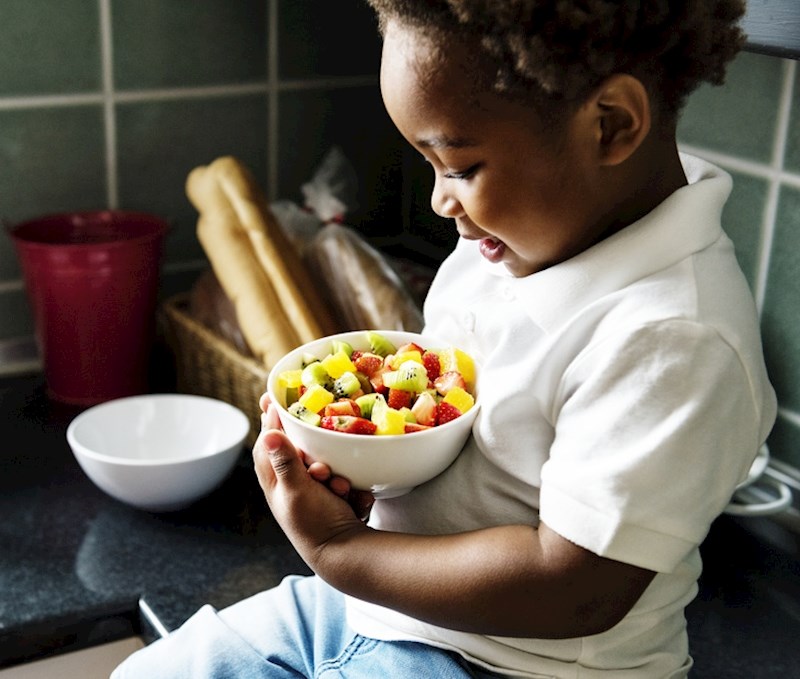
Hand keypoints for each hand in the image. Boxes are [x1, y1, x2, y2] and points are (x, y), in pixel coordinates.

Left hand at [258, 393, 373, 518]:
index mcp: (274, 479)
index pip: (267, 441)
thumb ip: (285, 461)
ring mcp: (314, 489)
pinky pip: (344, 477)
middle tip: (323, 466)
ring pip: (326, 462)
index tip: (276, 399)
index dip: (271, 419)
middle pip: (299, 449)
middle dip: (316, 452)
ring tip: (338, 488)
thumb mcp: (297, 489)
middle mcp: (290, 482)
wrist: (344, 553)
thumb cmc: (313, 523)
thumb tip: (268, 432)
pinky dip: (348, 486)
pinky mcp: (334, 494)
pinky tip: (350, 497)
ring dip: (336, 472)